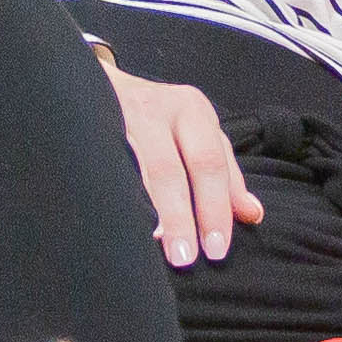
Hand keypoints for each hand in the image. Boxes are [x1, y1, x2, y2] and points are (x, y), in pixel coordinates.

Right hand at [105, 60, 262, 267]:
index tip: (216, 250)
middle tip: (185, 258)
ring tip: (155, 246)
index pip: (210, 164)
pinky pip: (104, 166)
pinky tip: (120, 222)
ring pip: (132, 168)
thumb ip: (226, 175)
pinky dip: (115, 196)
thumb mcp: (199, 134)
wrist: (101, 83)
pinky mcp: (90, 127)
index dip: (215, 209)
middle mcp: (157, 109)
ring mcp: (119, 116)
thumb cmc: (160, 117)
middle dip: (180, 216)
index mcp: (192, 111)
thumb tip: (252, 215)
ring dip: (146, 210)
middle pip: (171, 169)